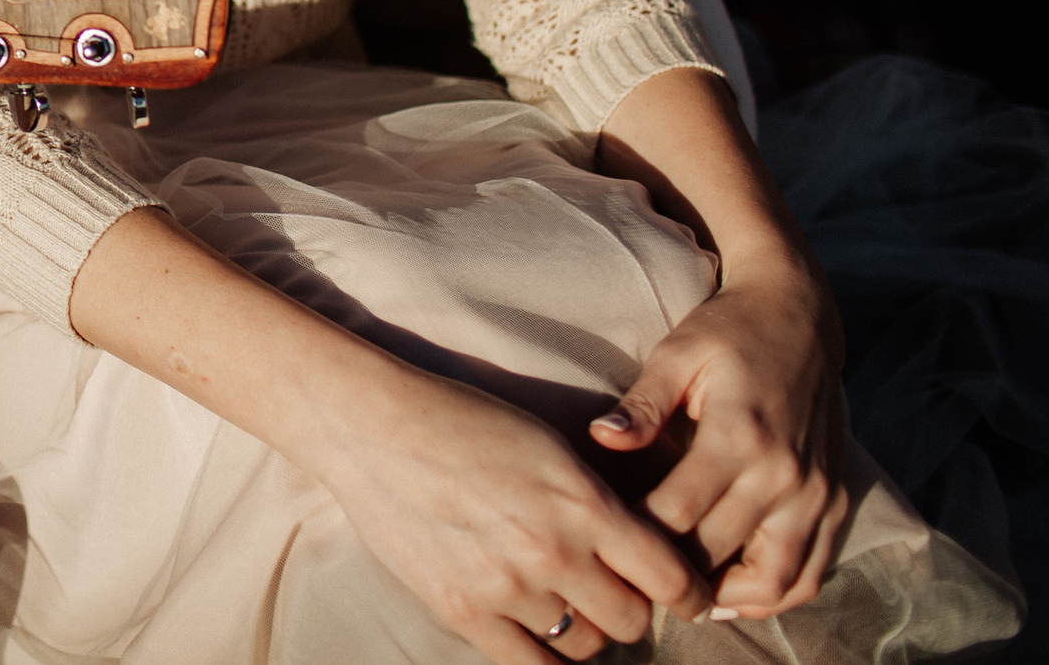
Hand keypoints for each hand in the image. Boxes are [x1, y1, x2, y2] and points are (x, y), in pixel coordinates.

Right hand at [317, 370, 705, 663]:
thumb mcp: (546, 444)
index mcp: (584, 503)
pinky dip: (544, 654)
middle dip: (630, 608)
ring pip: (583, 644)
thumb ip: (595, 499)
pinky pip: (528, 664)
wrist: (371, 426)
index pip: (669, 578)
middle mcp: (554, 552)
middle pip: (630, 620)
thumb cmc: (460, 420)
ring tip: (566, 604)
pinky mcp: (462, 610)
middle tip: (614, 592)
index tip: (688, 597)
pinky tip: (538, 633)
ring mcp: (506, 587)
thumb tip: (637, 546)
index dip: (689, 594)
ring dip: (585, 629)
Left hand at [590, 264, 848, 618]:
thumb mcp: (678, 353)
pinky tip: (735, 594)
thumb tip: (601, 439)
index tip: (603, 542)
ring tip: (682, 596)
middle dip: (670, 574)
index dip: (635, 536)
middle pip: (718, 554)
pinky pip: (813, 573)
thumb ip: (642, 405)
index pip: (677, 515)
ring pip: (775, 582)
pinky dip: (777, 595)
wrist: (801, 314)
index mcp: (739, 436)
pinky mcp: (838, 501)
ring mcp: (818, 493)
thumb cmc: (728, 330)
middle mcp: (785, 474)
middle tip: (630, 578)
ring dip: (727, 599)